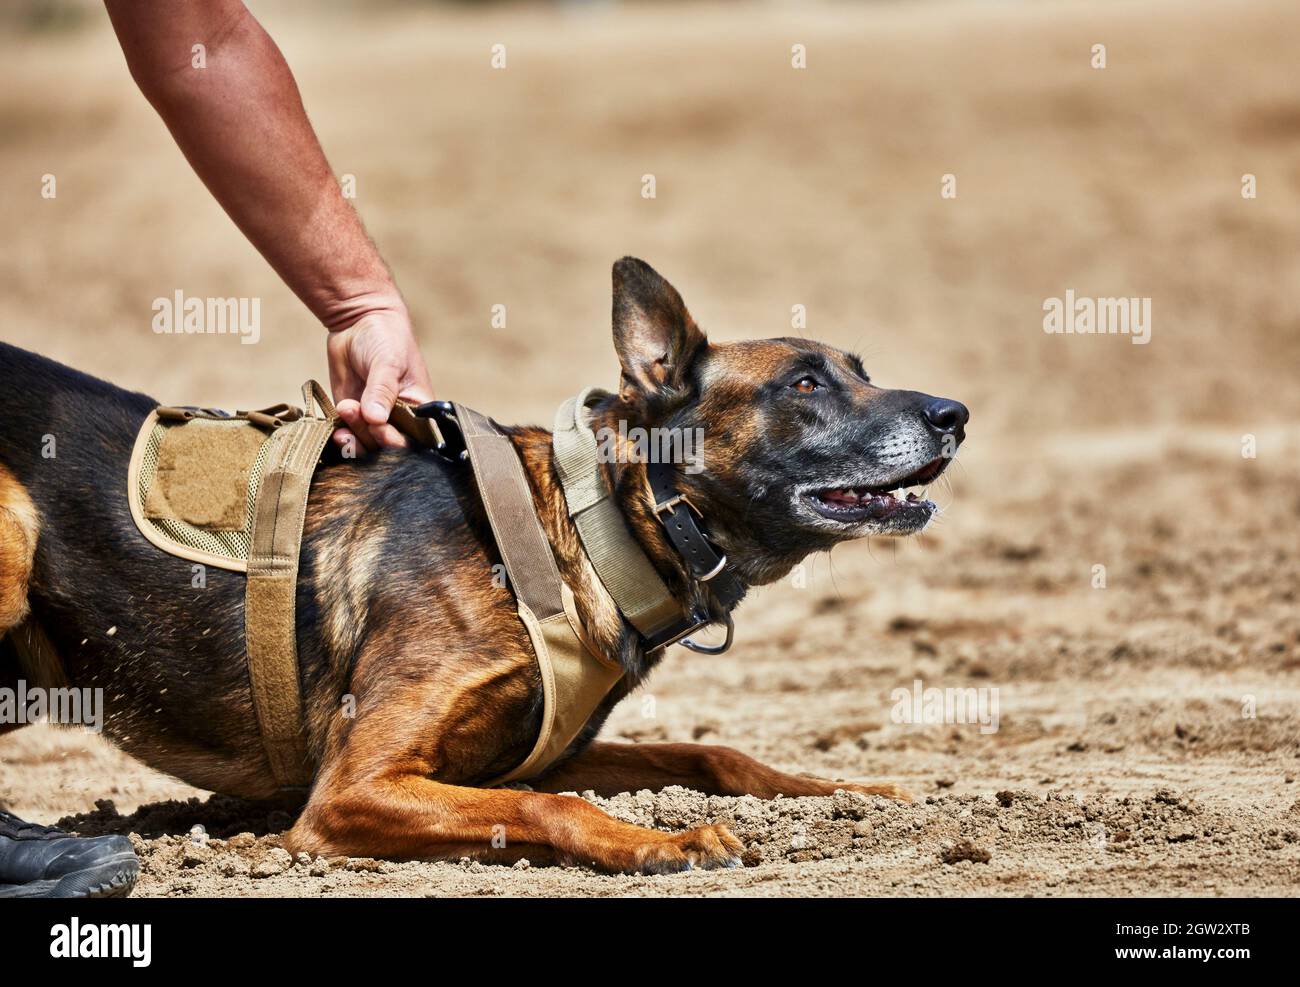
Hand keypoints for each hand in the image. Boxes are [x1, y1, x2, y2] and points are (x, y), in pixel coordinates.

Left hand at [326, 309, 433, 451]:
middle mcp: (398, 418)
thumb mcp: (387, 362)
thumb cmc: (386, 338)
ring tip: (345, 408)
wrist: (358, 321)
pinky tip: (337, 430)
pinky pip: (349, 436)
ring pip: (367, 445)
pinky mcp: (353, 415)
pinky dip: (343, 438)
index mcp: (418, 408)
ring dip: (355, 436)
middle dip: (372, 435)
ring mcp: (374, 418)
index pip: (413, 438)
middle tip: (356, 411)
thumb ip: (382, 391)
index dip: (395, 439)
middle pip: (388, 446)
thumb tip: (375, 419)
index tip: (378, 424)